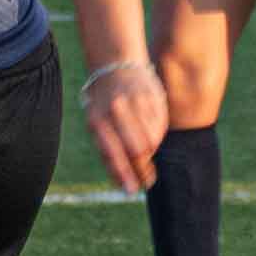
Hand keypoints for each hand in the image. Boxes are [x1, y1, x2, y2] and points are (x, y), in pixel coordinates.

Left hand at [81, 55, 166, 191]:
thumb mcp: (96, 124)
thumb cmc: (102, 104)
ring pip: (152, 140)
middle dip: (143, 170)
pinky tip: (150, 136)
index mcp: (97, 119)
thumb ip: (108, 151)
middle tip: (146, 180)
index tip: (133, 191)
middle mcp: (117, 110)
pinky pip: (160, 127)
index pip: (115, 154)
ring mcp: (137, 102)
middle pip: (138, 150)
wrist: (114, 65)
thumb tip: (125, 185)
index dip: (125, 175)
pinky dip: (157, 138)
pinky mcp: (153, 97)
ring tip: (145, 156)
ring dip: (150, 154)